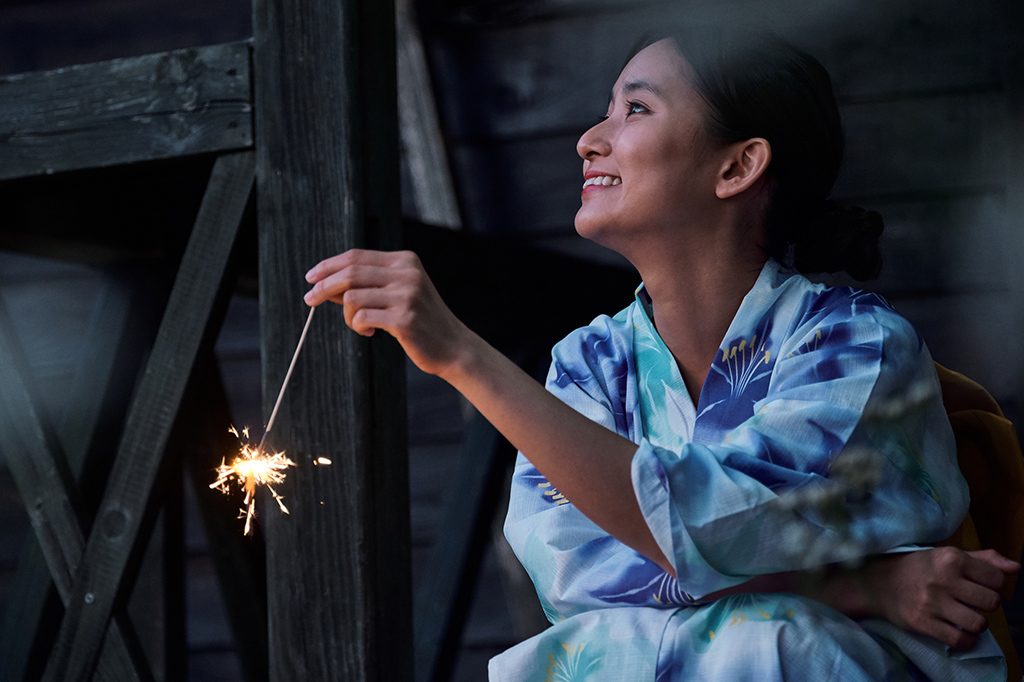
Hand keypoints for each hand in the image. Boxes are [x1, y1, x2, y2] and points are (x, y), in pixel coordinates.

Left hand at [304, 249, 471, 377]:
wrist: (453, 346)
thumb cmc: (421, 320)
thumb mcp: (399, 292)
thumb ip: (369, 283)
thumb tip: (326, 283)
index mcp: (405, 261)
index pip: (356, 256)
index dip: (328, 266)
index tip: (310, 278)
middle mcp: (407, 274)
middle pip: (350, 273)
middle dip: (324, 286)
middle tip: (310, 300)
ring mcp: (407, 296)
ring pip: (352, 297)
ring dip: (347, 314)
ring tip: (358, 324)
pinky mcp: (404, 319)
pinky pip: (361, 317)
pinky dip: (357, 326)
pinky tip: (369, 332)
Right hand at [867, 547, 1019, 648]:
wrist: (877, 583)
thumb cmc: (918, 568)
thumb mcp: (947, 556)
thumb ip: (983, 559)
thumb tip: (1016, 568)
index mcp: (951, 558)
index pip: (996, 578)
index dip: (993, 585)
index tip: (979, 586)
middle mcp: (943, 579)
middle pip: (991, 602)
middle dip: (985, 605)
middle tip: (971, 602)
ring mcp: (932, 602)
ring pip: (979, 623)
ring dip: (976, 623)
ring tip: (965, 617)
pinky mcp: (923, 623)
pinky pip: (960, 640)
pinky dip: (965, 640)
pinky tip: (957, 631)